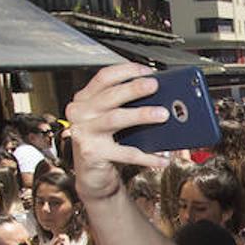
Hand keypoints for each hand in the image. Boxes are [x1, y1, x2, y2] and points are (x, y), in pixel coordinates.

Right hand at [65, 63, 172, 201]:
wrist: (91, 174)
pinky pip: (125, 152)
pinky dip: (147, 156)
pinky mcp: (93, 153)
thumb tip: (160, 97)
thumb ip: (124, 105)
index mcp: (85, 99)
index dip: (126, 71)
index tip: (147, 71)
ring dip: (141, 115)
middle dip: (134, 88)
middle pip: (110, 96)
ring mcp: (84, 133)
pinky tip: (163, 157)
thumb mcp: (110, 119)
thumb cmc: (104, 142)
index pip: (104, 77)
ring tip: (163, 114)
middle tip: (155, 85)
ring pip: (116, 118)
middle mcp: (81, 113)